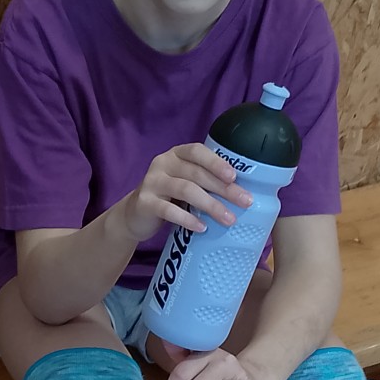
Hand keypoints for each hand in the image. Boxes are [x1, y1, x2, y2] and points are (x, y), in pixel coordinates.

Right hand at [119, 143, 251, 243]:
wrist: (135, 215)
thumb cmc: (169, 197)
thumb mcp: (185, 182)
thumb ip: (204, 180)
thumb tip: (242, 192)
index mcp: (176, 154)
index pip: (197, 152)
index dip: (216, 162)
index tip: (234, 176)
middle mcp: (162, 163)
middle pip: (196, 173)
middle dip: (223, 188)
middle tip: (244, 202)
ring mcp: (152, 182)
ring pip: (186, 190)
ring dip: (210, 205)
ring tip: (228, 219)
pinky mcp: (144, 202)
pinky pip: (169, 210)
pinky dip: (187, 219)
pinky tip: (202, 228)